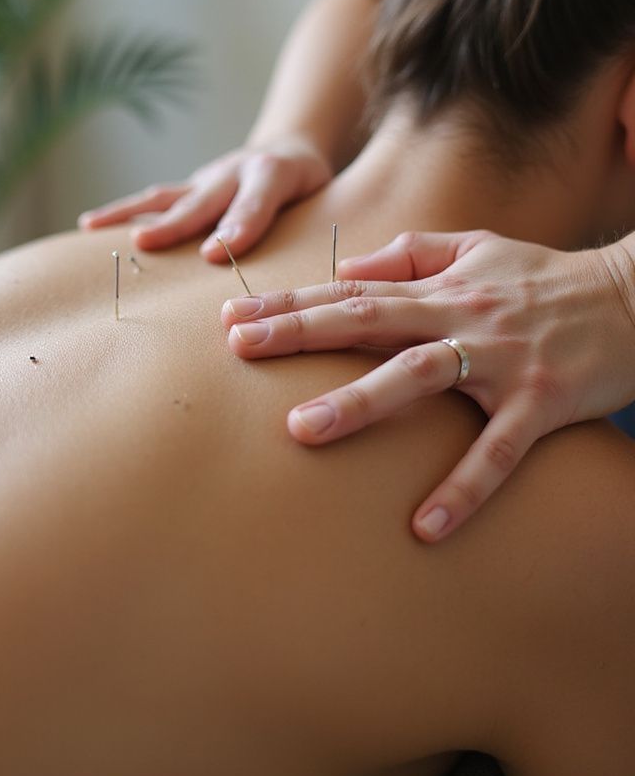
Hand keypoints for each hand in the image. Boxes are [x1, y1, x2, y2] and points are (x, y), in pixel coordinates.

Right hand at [78, 136, 331, 262]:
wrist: (286, 149)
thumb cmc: (304, 183)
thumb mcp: (316, 195)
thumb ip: (292, 221)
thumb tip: (248, 258)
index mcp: (271, 174)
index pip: (255, 202)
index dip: (237, 226)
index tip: (213, 254)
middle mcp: (230, 173)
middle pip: (199, 201)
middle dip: (171, 223)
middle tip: (144, 241)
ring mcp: (203, 181)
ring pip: (164, 197)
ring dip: (129, 212)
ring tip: (92, 226)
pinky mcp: (187, 190)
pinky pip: (155, 201)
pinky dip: (124, 213)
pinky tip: (93, 226)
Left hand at [221, 229, 634, 541]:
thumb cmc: (542, 278)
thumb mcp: (476, 249)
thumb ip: (411, 254)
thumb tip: (349, 269)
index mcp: (437, 288)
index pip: (349, 291)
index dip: (290, 302)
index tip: (233, 315)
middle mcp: (459, 318)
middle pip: (368, 321)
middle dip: (299, 333)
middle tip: (239, 347)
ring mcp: (500, 361)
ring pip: (420, 377)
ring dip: (361, 402)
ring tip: (302, 430)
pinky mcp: (542, 402)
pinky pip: (499, 450)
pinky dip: (464, 486)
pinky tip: (424, 526)